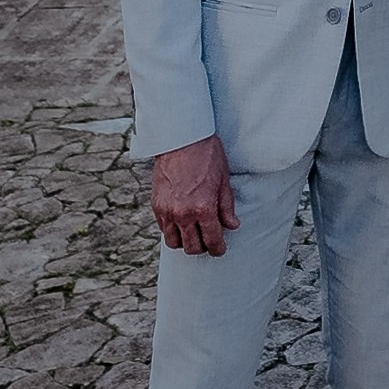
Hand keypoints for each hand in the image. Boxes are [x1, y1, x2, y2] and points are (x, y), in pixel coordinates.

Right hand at [152, 134, 237, 256]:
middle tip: (209, 242)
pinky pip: (164, 229)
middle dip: (202, 248)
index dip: (218, 249)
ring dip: (185, 242)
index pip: (212, 241)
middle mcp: (183, 214)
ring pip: (174, 243)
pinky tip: (182, 222)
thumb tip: (232, 226)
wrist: (181, 139)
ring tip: (194, 234)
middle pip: (192, 248)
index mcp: (203, 208)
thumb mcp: (224, 180)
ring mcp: (167, 211)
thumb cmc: (206, 155)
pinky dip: (173, 230)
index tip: (220, 249)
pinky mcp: (156, 205)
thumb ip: (227, 207)